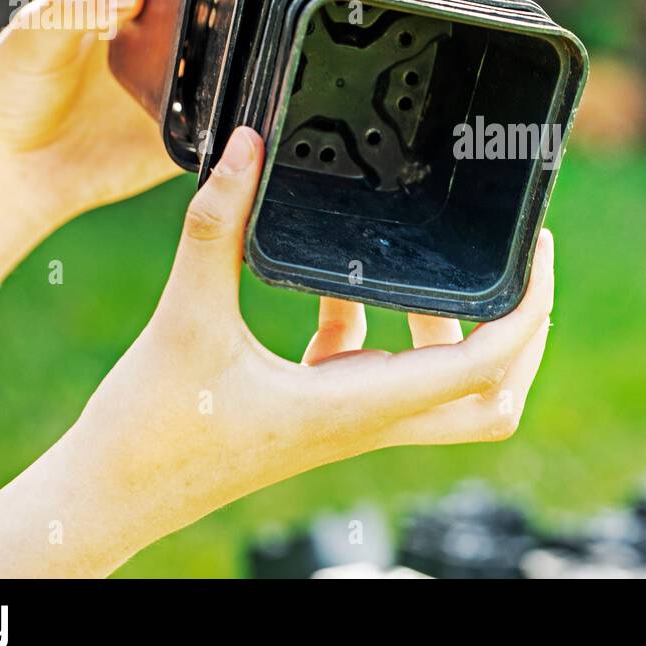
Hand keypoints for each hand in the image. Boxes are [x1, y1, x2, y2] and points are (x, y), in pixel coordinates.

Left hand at [0, 0, 377, 223]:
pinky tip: (335, 85)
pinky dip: (296, 90)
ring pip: (275, 34)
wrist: (15, 171)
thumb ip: (72, 6)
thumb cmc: (10, 91)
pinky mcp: (211, 121)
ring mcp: (204, 69)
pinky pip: (262, 100)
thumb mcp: (29, 37)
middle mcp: (187, 16)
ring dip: (319, 17)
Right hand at [68, 127, 553, 544]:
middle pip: (490, 397)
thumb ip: (216, 227)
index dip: (527, 311)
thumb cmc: (148, 433)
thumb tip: (246, 146)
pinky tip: (338, 282)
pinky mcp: (316, 410)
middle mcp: (367, 419)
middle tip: (517, 265)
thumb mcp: (185, 318)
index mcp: (359, 405)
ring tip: (434, 265)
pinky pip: (374, 367)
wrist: (109, 500)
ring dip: (455, 330)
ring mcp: (346, 419)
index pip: (484, 368)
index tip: (536, 252)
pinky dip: (382, 326)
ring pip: (441, 388)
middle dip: (520, 335)